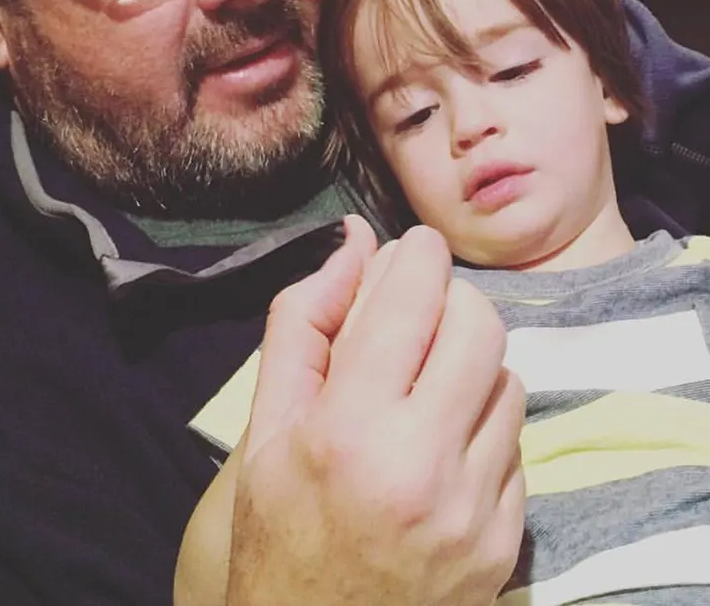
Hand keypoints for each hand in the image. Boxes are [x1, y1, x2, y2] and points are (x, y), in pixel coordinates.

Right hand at [227, 220, 524, 605]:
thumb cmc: (278, 528)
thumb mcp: (267, 423)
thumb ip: (302, 320)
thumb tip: (353, 241)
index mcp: (349, 431)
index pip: (412, 299)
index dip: (417, 253)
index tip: (412, 248)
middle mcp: (423, 467)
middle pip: (480, 326)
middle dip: (451, 300)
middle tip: (420, 313)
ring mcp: (474, 510)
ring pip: (507, 379)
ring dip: (469, 363)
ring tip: (426, 387)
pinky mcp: (506, 542)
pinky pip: (517, 444)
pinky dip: (483, 424)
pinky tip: (442, 446)